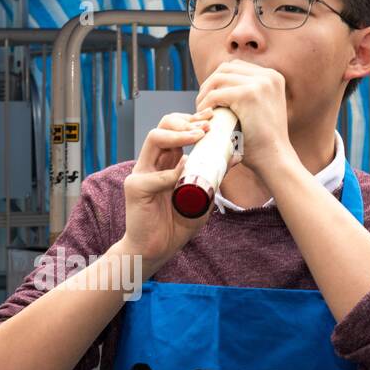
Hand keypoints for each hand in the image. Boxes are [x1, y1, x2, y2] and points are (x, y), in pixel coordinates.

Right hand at [120, 110, 216, 276]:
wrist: (156, 250)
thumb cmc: (177, 225)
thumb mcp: (203, 197)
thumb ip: (214, 177)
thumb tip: (235, 155)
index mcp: (166, 161)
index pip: (175, 129)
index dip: (193, 121)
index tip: (212, 119)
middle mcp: (152, 163)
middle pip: (164, 125)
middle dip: (187, 121)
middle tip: (207, 126)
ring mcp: (141, 173)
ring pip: (155, 138)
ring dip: (179, 135)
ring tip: (198, 136)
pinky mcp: (134, 188)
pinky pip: (154, 176)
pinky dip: (170, 176)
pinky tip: (182, 179)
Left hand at [194, 59, 294, 182]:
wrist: (274, 159)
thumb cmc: (263, 142)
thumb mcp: (260, 111)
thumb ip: (247, 96)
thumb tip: (221, 90)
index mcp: (273, 77)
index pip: (236, 67)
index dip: (218, 81)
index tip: (210, 99)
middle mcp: (268, 76)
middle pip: (226, 68)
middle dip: (209, 85)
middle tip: (201, 105)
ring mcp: (260, 83)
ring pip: (219, 79)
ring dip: (205, 94)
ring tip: (201, 111)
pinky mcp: (248, 94)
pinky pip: (216, 94)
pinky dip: (205, 104)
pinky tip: (204, 116)